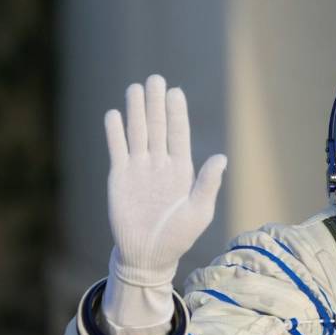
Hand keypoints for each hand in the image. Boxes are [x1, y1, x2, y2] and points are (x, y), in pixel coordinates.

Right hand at [105, 75, 226, 287]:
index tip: (175, 92)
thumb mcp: (198, 213)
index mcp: (182, 170)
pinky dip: (115, 133)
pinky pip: (117, 150)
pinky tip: (114, 115)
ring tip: (135, 89)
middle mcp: (160, 164)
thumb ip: (207, 185)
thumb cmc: (178, 236)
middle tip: (155, 79)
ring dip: (136, 111)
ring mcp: (138, 169)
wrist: (148, 254)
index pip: (179, 135)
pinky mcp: (119, 177)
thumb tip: (221, 158)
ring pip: (137, 133)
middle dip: (156, 104)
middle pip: (157, 127)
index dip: (177, 113)